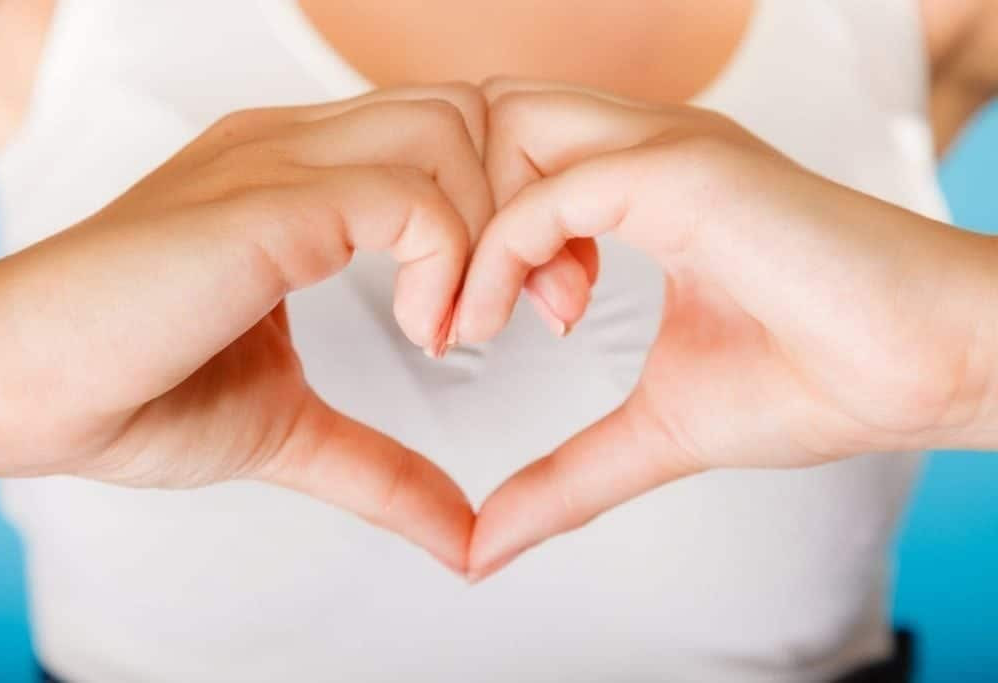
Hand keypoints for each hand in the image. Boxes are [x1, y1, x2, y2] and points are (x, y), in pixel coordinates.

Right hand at [0, 84, 496, 571]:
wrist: (23, 388)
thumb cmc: (133, 391)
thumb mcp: (291, 428)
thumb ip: (382, 469)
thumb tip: (460, 535)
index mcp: (300, 173)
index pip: (450, 132)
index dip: (508, 209)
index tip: (523, 304)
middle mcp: (295, 144)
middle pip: (470, 112)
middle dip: (527, 206)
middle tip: (529, 310)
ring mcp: (279, 160)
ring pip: (454, 133)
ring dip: (490, 235)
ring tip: (456, 328)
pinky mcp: (266, 202)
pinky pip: (411, 196)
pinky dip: (447, 264)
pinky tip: (423, 331)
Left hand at [456, 79, 997, 578]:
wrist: (925, 372)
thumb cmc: (814, 380)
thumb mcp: (655, 429)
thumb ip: (565, 474)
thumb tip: (487, 546)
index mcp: (643, 184)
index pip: (508, 151)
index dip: (461, 229)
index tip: (462, 326)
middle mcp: (648, 148)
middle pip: (488, 117)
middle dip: (444, 207)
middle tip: (456, 313)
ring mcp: (666, 150)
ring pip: (502, 125)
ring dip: (464, 225)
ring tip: (481, 323)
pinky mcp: (686, 173)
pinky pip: (547, 192)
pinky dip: (496, 257)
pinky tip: (491, 325)